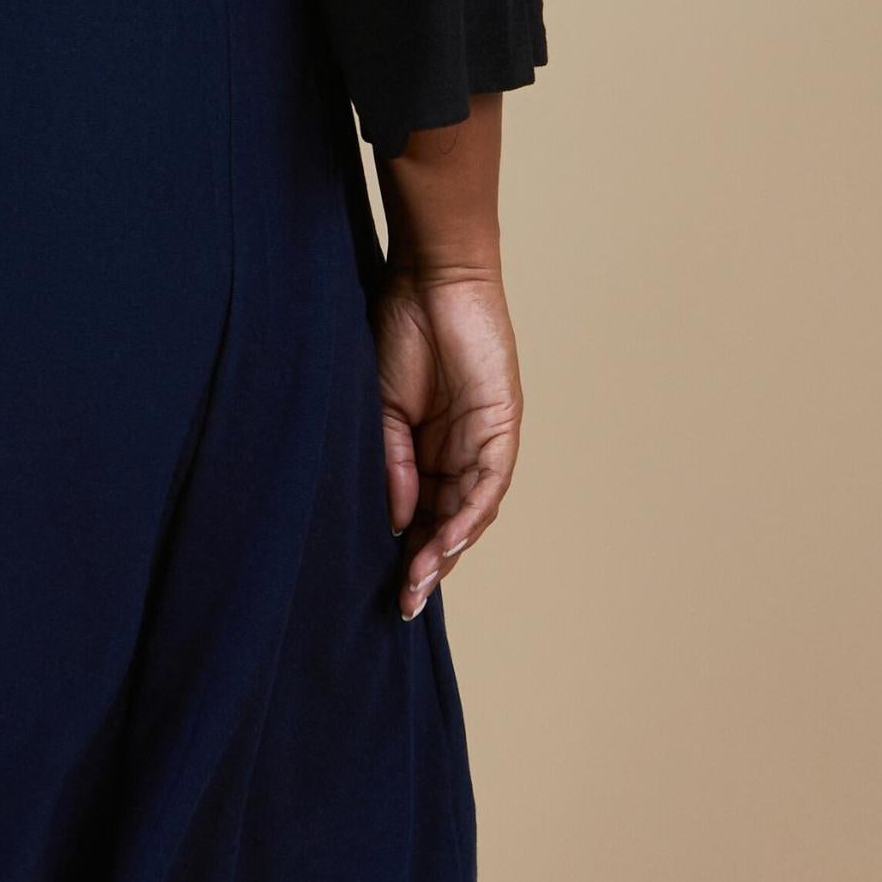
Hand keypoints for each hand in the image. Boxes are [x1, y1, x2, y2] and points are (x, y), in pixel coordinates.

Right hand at [372, 263, 520, 620]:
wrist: (429, 278)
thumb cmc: (398, 330)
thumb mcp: (380, 410)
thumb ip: (390, 464)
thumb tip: (396, 521)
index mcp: (429, 449)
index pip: (422, 513)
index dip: (407, 551)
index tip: (388, 588)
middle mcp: (460, 452)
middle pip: (449, 522)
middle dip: (427, 565)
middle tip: (404, 603)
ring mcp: (484, 441)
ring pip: (471, 512)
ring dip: (446, 550)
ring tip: (417, 582)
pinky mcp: (501, 426)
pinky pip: (488, 483)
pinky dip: (468, 515)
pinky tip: (445, 543)